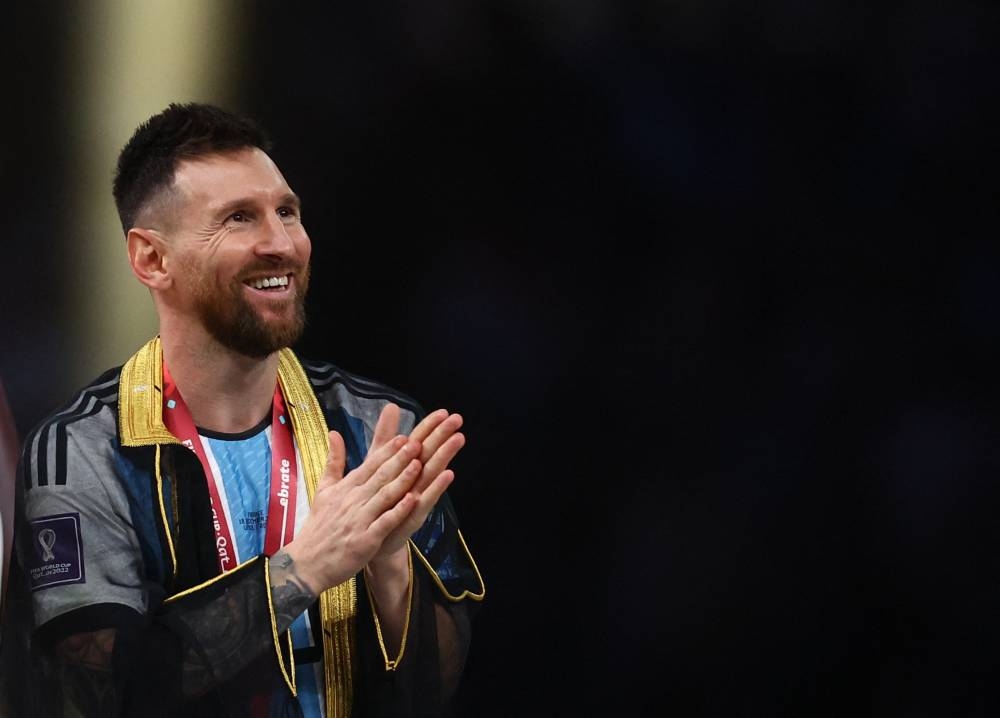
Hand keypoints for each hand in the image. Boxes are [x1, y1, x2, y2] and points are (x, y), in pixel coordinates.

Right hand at [282, 425, 423, 593]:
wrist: (306, 563)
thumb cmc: (319, 526)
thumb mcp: (323, 489)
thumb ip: (333, 461)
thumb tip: (334, 432)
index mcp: (345, 488)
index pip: (369, 465)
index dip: (387, 451)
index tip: (404, 437)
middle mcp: (353, 500)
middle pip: (380, 476)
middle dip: (399, 458)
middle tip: (417, 442)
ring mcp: (360, 520)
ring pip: (384, 495)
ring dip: (402, 479)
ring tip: (418, 464)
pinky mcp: (365, 540)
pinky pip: (385, 522)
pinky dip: (399, 510)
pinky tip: (413, 499)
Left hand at [368, 404, 464, 559]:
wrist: (372, 538)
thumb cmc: (377, 497)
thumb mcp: (376, 462)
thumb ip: (385, 436)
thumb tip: (391, 406)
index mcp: (404, 465)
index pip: (419, 440)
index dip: (430, 426)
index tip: (445, 411)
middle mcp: (414, 479)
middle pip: (429, 452)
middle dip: (443, 435)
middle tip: (458, 419)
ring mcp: (416, 496)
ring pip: (432, 472)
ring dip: (445, 456)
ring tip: (458, 439)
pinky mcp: (414, 515)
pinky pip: (427, 499)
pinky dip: (437, 486)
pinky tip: (449, 474)